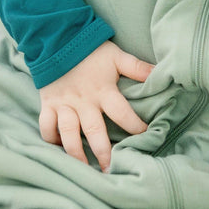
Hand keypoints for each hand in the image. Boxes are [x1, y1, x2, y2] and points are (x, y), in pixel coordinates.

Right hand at [39, 41, 154, 171]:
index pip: (122, 112)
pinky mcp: (48, 104)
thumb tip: (162, 72)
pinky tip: (59, 149)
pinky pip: (46, 126)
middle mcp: (83, 102)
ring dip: (76, 153)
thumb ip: (137, 68)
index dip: (134, 125)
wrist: (57, 38)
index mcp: (103, 91)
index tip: (145, 135)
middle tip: (110, 171)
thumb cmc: (90, 50)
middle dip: (103, 152)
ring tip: (84, 169)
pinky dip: (51, 139)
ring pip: (68, 133)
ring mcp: (64, 105)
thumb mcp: (116, 56)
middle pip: (94, 131)